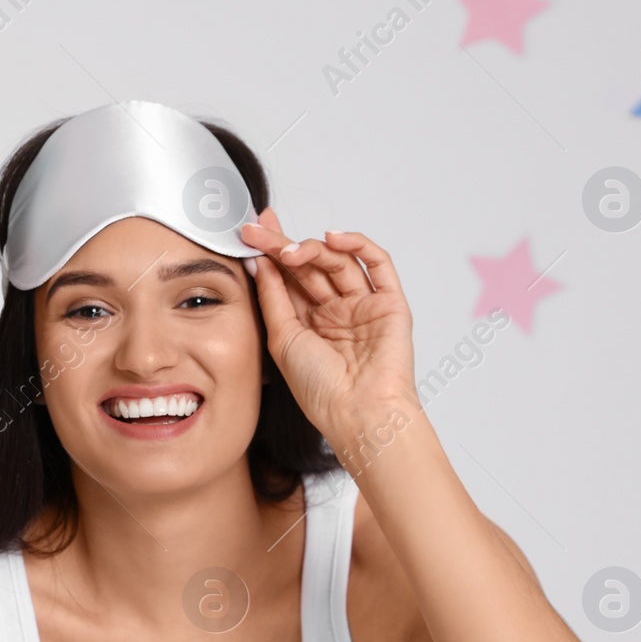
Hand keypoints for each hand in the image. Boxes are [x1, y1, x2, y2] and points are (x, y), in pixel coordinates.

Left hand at [240, 208, 416, 451]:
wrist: (358, 412)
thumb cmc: (320, 388)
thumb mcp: (282, 338)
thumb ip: (272, 297)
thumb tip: (259, 260)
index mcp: (307, 323)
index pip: (288, 277)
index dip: (271, 252)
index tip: (250, 231)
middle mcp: (334, 312)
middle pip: (310, 266)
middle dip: (284, 245)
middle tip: (260, 229)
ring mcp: (362, 306)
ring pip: (338, 261)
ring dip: (313, 249)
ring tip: (291, 252)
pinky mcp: (390, 304)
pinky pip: (378, 264)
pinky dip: (358, 245)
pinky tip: (333, 239)